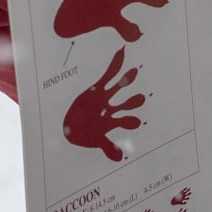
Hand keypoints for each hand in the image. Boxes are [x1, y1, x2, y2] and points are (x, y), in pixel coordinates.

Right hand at [62, 47, 145, 162]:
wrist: (69, 126)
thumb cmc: (84, 135)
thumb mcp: (96, 140)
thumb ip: (107, 146)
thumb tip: (118, 158)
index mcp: (110, 122)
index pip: (123, 121)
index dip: (130, 121)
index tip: (136, 123)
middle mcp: (110, 109)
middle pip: (124, 104)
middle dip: (132, 101)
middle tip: (142, 98)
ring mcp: (105, 98)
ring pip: (118, 87)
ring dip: (126, 80)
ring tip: (134, 73)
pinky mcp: (97, 88)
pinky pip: (108, 75)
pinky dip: (115, 65)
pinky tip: (121, 53)